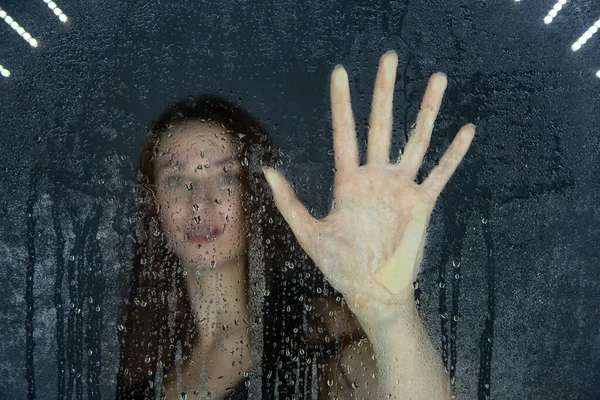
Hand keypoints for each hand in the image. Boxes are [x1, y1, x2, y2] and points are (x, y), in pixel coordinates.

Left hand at [263, 51, 474, 322]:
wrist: (372, 291)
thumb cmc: (339, 265)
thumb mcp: (309, 233)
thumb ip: (290, 202)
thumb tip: (267, 171)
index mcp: (348, 180)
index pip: (344, 132)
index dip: (341, 102)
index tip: (340, 72)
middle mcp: (375, 176)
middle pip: (380, 124)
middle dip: (384, 91)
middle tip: (389, 57)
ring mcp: (400, 187)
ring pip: (416, 140)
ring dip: (426, 110)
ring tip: (437, 79)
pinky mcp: (422, 203)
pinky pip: (440, 173)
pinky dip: (453, 153)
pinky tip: (465, 130)